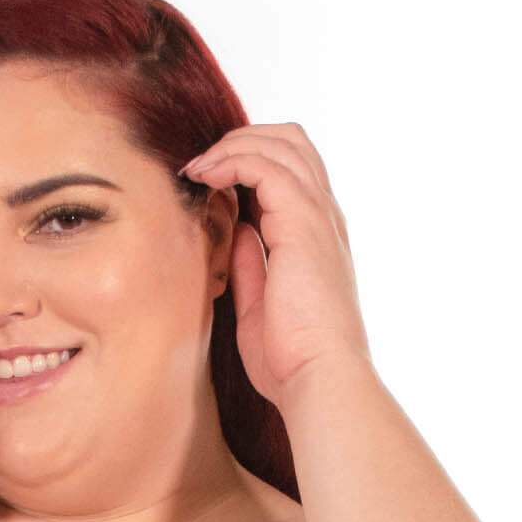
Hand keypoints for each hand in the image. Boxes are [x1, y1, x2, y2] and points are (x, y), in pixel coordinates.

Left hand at [179, 121, 371, 407]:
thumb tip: (235, 231)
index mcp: (316, 238)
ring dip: (232, 146)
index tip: (208, 183)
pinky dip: (231, 160)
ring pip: (281, 143)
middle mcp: (323, 219)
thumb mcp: (259, 305)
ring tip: (198, 168)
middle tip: (202, 166)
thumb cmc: (292, 360)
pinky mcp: (302, 223)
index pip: (291, 172)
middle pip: (292, 143)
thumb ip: (250, 263)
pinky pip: (265, 165)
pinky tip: (204, 177)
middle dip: (242, 141)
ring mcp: (317, 217)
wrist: (319, 381)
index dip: (250, 164)